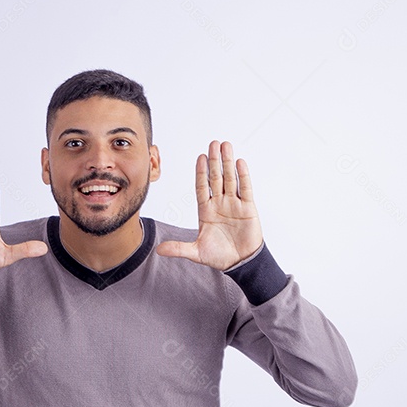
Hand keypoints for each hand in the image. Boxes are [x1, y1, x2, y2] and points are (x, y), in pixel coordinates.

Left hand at [156, 140, 262, 269]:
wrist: (240, 263)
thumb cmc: (219, 256)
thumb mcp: (196, 252)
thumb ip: (179, 249)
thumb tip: (158, 250)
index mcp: (206, 211)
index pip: (202, 186)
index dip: (201, 172)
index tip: (200, 157)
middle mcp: (219, 204)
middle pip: (216, 178)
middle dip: (214, 161)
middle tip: (213, 143)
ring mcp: (234, 204)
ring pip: (230, 179)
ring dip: (228, 162)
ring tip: (226, 146)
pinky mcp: (248, 208)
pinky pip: (245, 189)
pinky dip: (243, 176)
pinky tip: (239, 162)